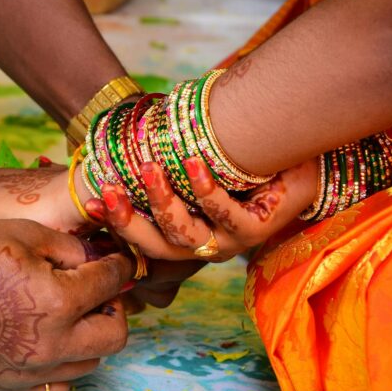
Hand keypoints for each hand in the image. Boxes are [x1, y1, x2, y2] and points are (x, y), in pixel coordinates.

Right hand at [0, 219, 132, 390]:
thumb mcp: (24, 234)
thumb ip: (70, 249)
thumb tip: (94, 262)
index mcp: (57, 302)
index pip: (110, 285)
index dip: (119, 268)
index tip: (117, 264)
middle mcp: (48, 346)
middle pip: (114, 336)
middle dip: (114, 309)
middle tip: (98, 293)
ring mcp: (27, 371)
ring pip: (89, 364)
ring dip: (89, 337)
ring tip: (71, 315)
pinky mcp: (8, 384)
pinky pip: (56, 387)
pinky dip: (63, 367)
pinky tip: (49, 343)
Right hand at [87, 157, 317, 261]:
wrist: (301, 165)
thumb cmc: (240, 166)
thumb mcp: (194, 168)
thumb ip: (164, 167)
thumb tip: (122, 144)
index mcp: (185, 237)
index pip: (141, 238)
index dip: (114, 223)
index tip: (90, 199)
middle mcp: (203, 247)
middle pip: (156, 247)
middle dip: (128, 221)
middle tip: (107, 190)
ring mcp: (229, 243)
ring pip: (185, 234)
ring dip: (162, 201)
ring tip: (149, 168)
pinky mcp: (256, 231)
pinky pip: (225, 214)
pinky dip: (206, 189)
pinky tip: (194, 163)